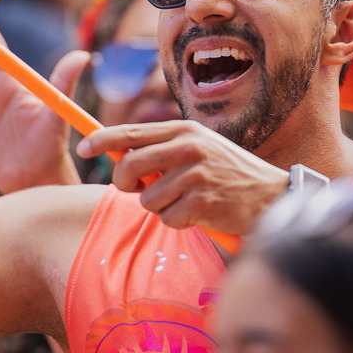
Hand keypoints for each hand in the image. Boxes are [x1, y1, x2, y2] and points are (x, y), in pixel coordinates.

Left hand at [76, 120, 289, 234]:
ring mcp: (196, 174)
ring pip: (147, 199)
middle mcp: (188, 147)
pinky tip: (199, 213)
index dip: (101, 140)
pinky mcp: (203, 202)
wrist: (270, 195)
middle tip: (137, 190)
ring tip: (185, 201)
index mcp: (184, 130)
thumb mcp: (198, 149)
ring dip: (160, 207)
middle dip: (125, 184)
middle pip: (129, 166)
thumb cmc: (226, 174)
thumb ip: (163, 149)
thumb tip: (119, 155)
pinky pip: (167, 219)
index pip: (131, 132)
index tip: (82, 147)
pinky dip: (178, 222)